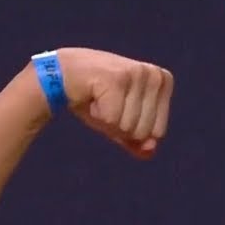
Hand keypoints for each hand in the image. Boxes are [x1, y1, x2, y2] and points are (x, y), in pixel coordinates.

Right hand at [53, 47, 173, 158]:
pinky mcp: (117, 78)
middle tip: (107, 103)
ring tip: (100, 98)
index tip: (119, 107)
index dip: (132, 128)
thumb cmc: (95, 98)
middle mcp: (154, 75)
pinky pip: (112, 120)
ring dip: (107, 120)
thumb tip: (150, 150)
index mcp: (163, 81)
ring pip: (128, 126)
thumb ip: (139, 141)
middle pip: (145, 131)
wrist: (61, 74)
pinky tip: (91, 95)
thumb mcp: (121, 123)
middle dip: (119, 126)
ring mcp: (137, 74)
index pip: (158, 132)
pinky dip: (97, 115)